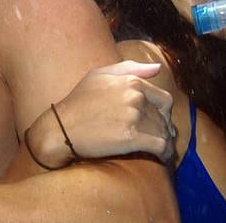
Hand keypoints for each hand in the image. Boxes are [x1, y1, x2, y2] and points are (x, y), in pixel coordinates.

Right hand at [29, 60, 174, 166]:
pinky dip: (164, 153)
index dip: (164, 114)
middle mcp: (135, 97)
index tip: (159, 123)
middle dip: (164, 129)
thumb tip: (157, 68)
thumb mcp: (99, 75)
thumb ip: (130, 68)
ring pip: (164, 132)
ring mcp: (134, 116)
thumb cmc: (77, 102)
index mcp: (131, 82)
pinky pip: (160, 145)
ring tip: (160, 150)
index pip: (164, 99)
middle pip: (164, 117)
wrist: (60, 128)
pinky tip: (161, 158)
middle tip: (158, 138)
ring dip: (164, 142)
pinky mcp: (131, 137)